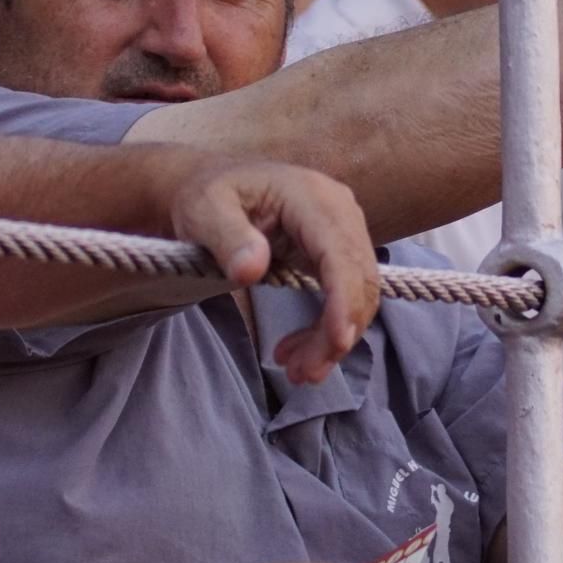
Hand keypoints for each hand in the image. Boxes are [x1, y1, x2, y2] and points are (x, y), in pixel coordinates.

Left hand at [167, 160, 379, 383]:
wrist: (210, 187)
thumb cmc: (205, 196)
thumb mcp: (203, 211)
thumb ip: (227, 237)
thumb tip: (251, 269)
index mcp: (311, 196)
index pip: (340, 253)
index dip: (344, 300)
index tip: (336, 343)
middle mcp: (339, 210)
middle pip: (359, 278)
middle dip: (339, 332)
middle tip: (303, 374)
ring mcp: (342, 230)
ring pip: (359, 293)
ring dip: (335, 337)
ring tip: (298, 371)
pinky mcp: (336, 251)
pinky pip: (346, 294)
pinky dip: (328, 328)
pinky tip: (298, 349)